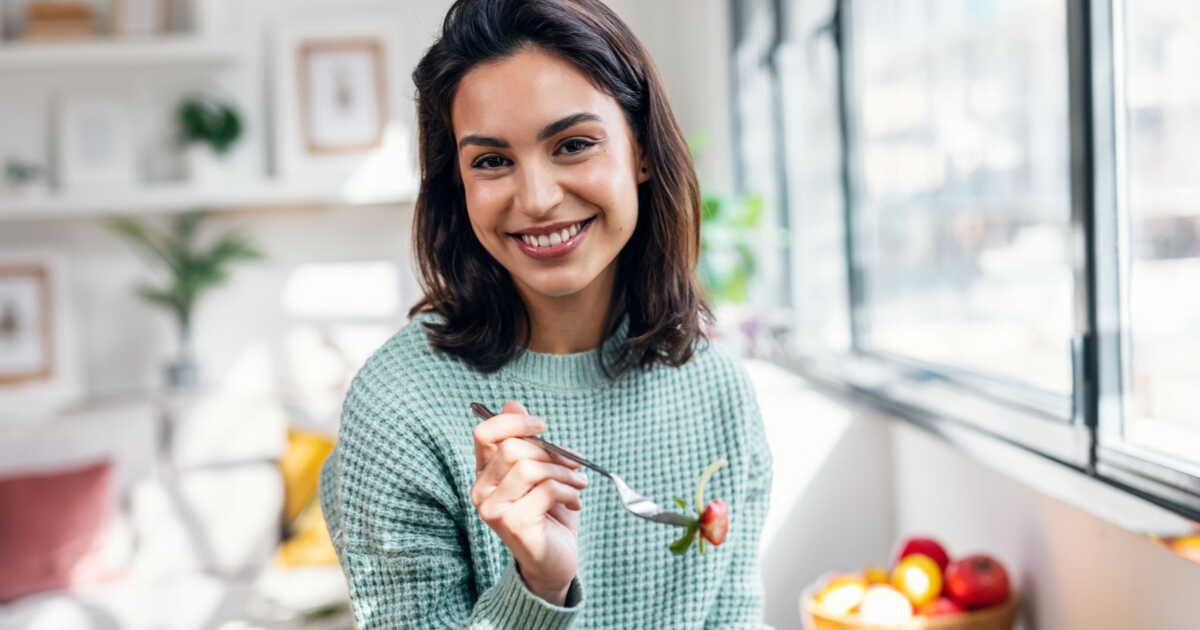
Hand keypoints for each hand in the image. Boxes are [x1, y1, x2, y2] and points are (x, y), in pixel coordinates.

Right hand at [471, 401, 587, 604]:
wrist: (555, 562)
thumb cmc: (549, 514)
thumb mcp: (541, 471)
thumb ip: (527, 441)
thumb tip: (511, 403)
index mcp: (485, 473)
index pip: (484, 432)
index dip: (513, 421)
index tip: (541, 426)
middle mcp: (481, 490)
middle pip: (513, 448)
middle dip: (551, 452)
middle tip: (574, 464)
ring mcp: (493, 509)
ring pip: (529, 467)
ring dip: (564, 472)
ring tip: (578, 485)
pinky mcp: (512, 523)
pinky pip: (545, 489)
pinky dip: (568, 491)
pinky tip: (574, 503)